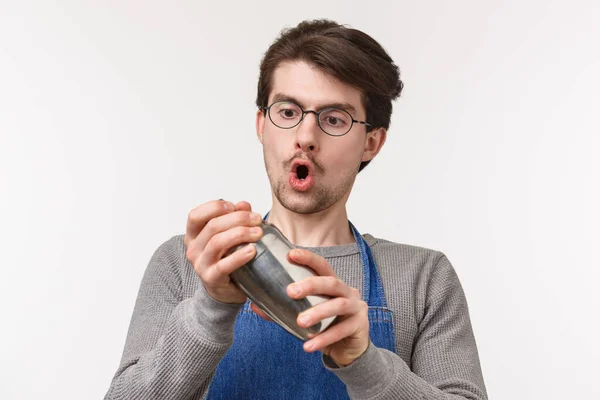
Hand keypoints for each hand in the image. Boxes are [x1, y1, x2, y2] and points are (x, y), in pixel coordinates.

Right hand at [184, 199, 262, 303]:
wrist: (225, 289)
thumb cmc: (226, 257)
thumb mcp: (229, 235)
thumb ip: (235, 218)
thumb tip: (244, 205)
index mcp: (193, 234)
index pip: (196, 215)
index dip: (214, 207)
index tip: (234, 206)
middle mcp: (193, 248)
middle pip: (212, 226)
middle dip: (238, 218)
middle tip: (257, 219)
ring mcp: (200, 264)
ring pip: (217, 242)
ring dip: (240, 234)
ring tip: (258, 233)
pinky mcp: (211, 278)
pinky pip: (224, 265)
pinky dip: (239, 256)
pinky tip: (252, 250)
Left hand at [285, 249, 369, 366]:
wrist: (349, 349)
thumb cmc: (326, 326)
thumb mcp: (306, 315)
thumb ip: (284, 310)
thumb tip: (255, 306)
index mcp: (333, 284)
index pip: (321, 266)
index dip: (308, 258)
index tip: (290, 254)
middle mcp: (347, 291)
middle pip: (330, 282)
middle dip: (311, 285)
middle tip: (290, 292)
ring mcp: (356, 307)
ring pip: (337, 305)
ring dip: (318, 312)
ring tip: (300, 322)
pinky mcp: (359, 325)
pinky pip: (341, 331)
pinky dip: (323, 338)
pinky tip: (308, 345)